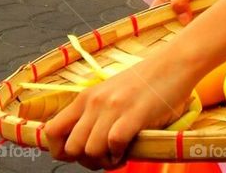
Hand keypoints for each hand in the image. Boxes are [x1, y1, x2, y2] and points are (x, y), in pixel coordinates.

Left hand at [44, 54, 195, 167]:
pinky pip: (113, 144)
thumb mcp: (110, 93)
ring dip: (105, 161)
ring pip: (90, 151)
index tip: (79, 154)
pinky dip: (120, 154)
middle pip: (70, 148)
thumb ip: (94, 113)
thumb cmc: (145, 82)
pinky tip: (129, 148)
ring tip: (118, 155)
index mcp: (85, 98)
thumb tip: (83, 143)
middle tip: (104, 157)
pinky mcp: (134, 114)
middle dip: (86, 161)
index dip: (60, 150)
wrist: (174, 63)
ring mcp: (113, 107)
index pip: (51, 131)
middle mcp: (94, 102)